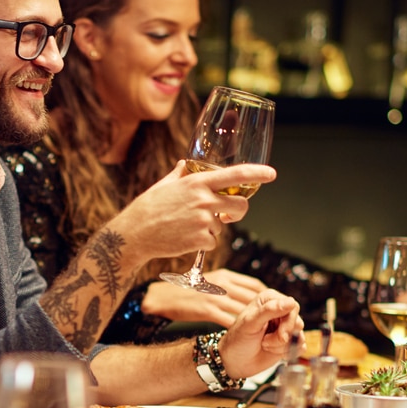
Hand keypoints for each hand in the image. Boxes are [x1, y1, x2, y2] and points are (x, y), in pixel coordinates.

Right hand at [109, 161, 276, 264]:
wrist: (135, 233)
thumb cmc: (148, 207)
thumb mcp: (165, 184)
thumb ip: (181, 174)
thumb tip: (187, 164)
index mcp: (197, 183)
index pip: (235, 175)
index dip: (257, 174)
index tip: (271, 174)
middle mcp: (204, 200)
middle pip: (240, 206)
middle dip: (238, 212)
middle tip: (229, 216)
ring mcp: (203, 221)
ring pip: (222, 227)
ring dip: (212, 229)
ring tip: (187, 227)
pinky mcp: (200, 240)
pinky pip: (211, 242)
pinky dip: (201, 243)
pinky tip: (183, 238)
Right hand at [141, 271, 266, 326]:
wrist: (163, 296)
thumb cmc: (186, 290)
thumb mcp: (210, 281)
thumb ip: (227, 286)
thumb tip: (244, 295)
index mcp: (226, 275)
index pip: (255, 285)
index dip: (268, 297)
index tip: (275, 306)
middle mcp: (223, 284)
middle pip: (254, 297)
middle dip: (267, 310)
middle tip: (277, 321)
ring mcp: (215, 296)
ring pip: (245, 309)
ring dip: (257, 320)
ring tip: (266, 330)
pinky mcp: (207, 310)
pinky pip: (230, 320)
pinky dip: (241, 328)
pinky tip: (247, 335)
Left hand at [218, 289, 302, 377]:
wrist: (234, 362)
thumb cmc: (237, 340)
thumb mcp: (250, 323)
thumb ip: (269, 310)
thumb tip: (290, 302)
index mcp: (270, 300)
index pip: (292, 306)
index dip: (287, 321)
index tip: (277, 333)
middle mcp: (280, 311)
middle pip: (298, 322)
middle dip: (282, 336)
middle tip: (265, 342)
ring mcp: (285, 327)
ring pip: (299, 336)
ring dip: (281, 346)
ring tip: (265, 345)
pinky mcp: (289, 342)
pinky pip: (301, 346)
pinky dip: (288, 352)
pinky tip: (274, 351)